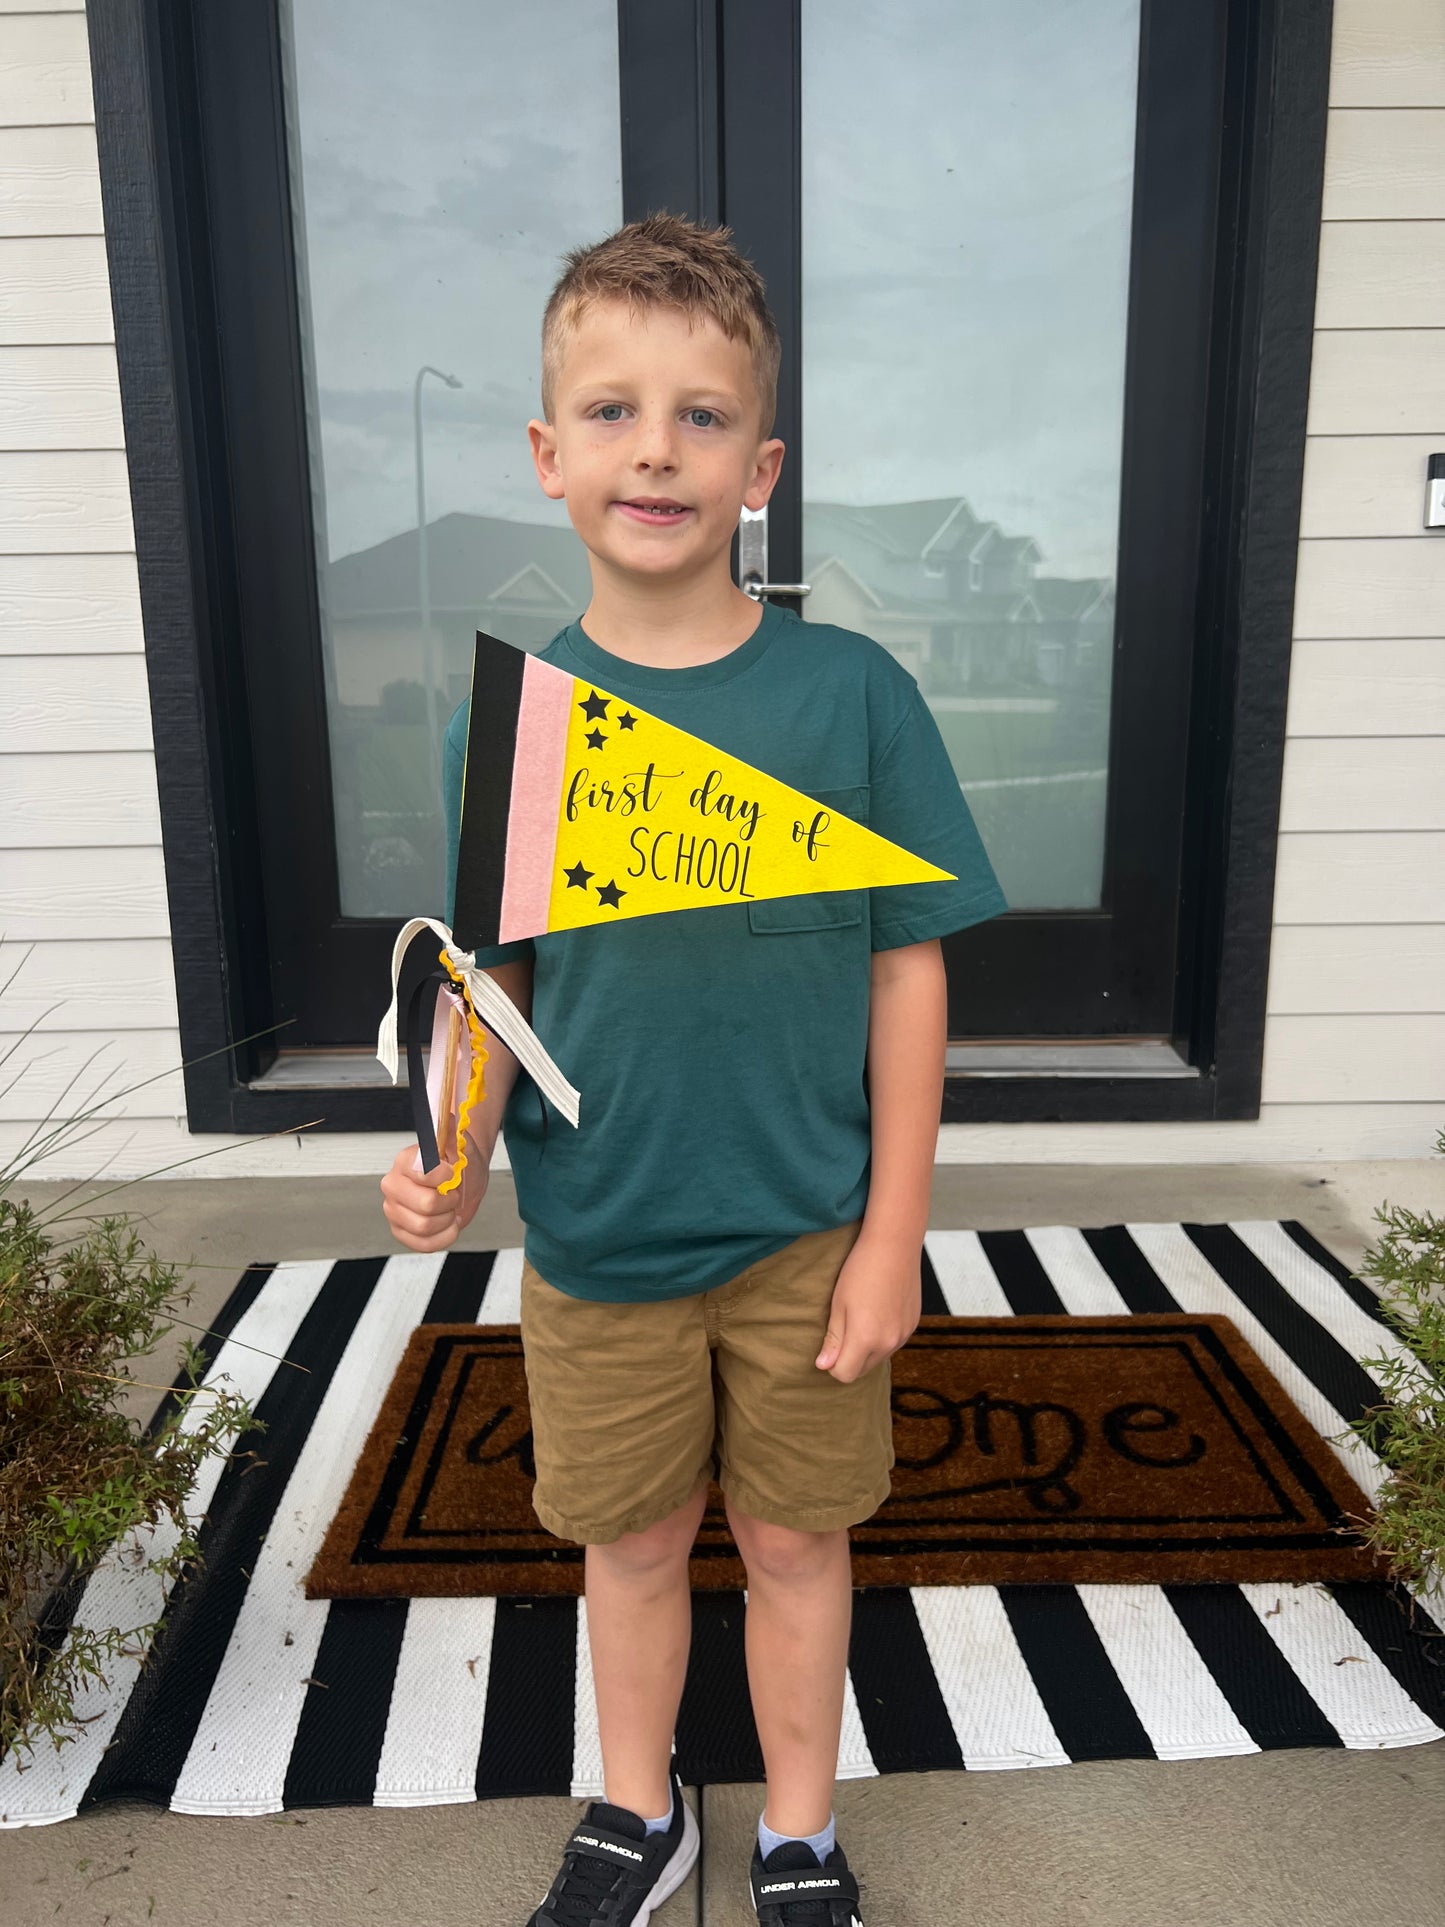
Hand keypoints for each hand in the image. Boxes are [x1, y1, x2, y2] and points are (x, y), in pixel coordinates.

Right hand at [379, 1138, 486, 1252]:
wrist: (462, 1180)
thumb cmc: (459, 1162)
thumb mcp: (461, 1144)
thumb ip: (451, 1130)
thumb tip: (447, 1115)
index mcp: (404, 1162)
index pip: (425, 1174)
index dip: (448, 1177)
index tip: (453, 1172)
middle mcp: (392, 1186)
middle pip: (425, 1205)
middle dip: (449, 1201)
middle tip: (453, 1193)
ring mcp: (393, 1211)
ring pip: (424, 1227)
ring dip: (447, 1220)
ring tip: (450, 1208)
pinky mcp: (400, 1232)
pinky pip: (423, 1245)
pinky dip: (444, 1237)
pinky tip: (448, 1225)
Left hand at [815, 1231, 921, 1382]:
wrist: (894, 1245)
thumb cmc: (860, 1270)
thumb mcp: (838, 1304)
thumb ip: (833, 1339)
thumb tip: (823, 1366)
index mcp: (865, 1339)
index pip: (845, 1374)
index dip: (832, 1364)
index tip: (829, 1344)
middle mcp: (888, 1343)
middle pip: (862, 1370)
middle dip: (849, 1358)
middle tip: (843, 1327)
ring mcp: (904, 1335)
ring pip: (879, 1357)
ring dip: (867, 1348)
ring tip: (861, 1315)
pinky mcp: (913, 1325)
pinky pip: (893, 1343)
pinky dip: (883, 1336)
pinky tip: (878, 1310)